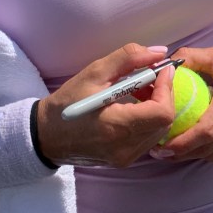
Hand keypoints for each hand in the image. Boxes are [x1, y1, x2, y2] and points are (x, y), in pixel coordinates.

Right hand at [35, 43, 174, 167]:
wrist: (46, 135)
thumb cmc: (68, 102)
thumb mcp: (95, 73)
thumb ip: (129, 58)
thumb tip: (159, 52)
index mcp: (116, 127)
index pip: (162, 113)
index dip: (167, 88)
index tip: (162, 69)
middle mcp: (125, 148)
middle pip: (165, 121)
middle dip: (164, 94)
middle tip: (151, 76)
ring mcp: (126, 158)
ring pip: (160, 130)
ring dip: (157, 106)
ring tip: (140, 89)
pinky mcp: (124, 160)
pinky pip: (148, 138)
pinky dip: (148, 119)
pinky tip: (134, 105)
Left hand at [160, 43, 212, 161]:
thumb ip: (190, 57)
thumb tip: (165, 65)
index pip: (207, 129)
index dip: (183, 142)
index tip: (163, 146)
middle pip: (209, 147)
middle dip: (182, 153)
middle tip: (160, 152)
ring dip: (194, 155)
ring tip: (173, 151)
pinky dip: (209, 151)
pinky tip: (195, 145)